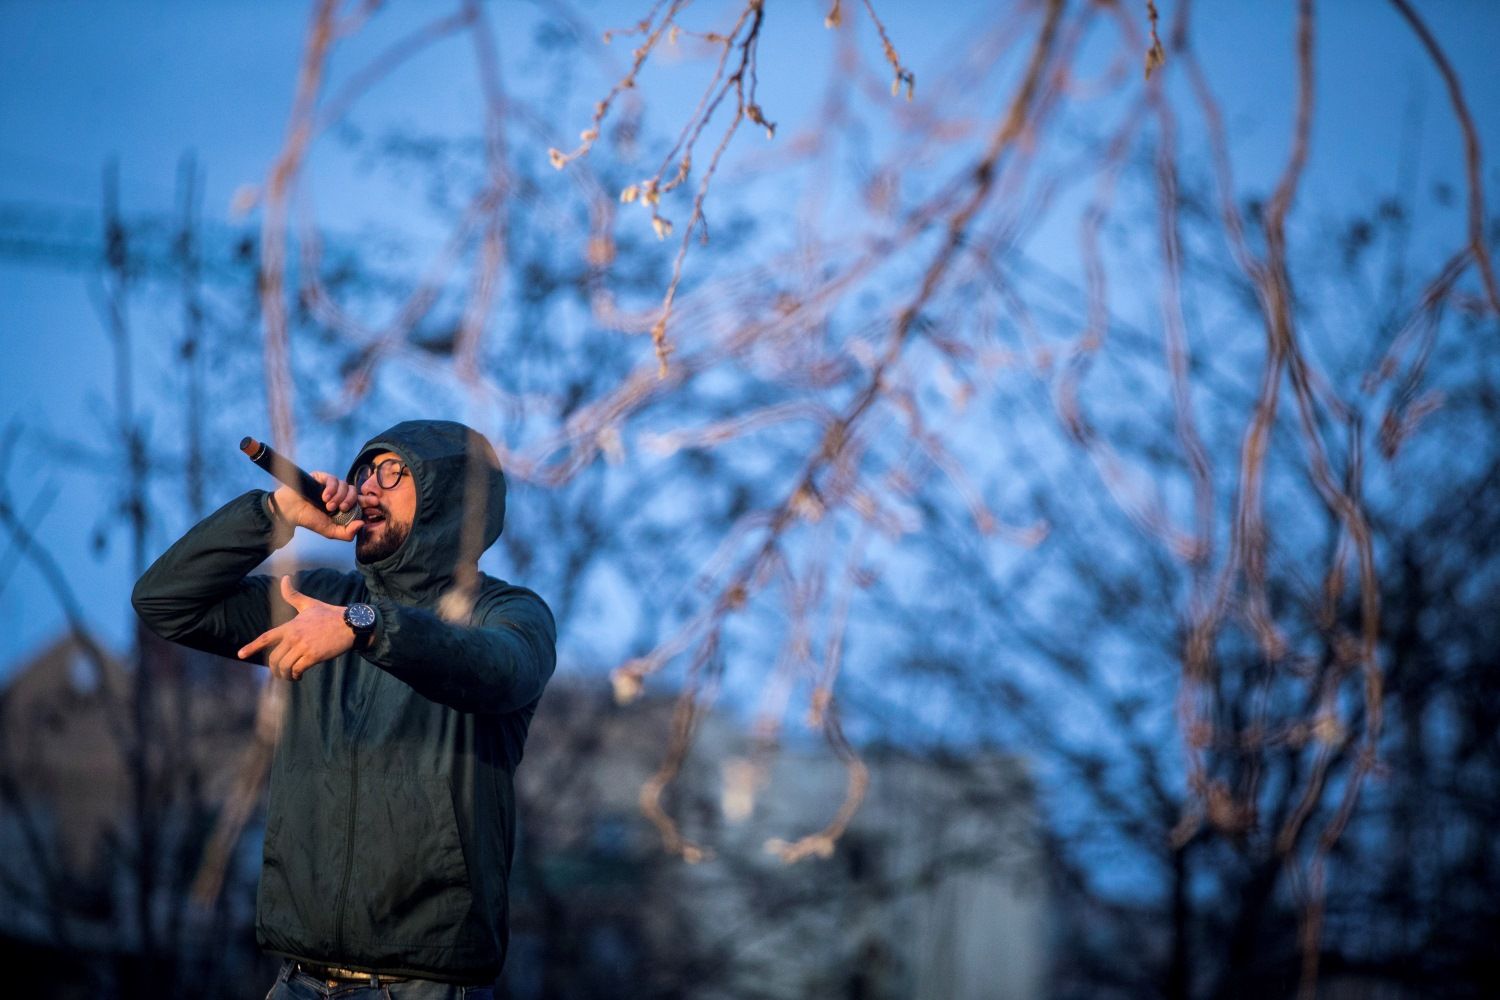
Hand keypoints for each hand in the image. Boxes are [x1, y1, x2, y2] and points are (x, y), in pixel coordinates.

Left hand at [237, 576, 354, 680]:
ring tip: (291, 677)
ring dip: (286, 675)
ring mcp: (303, 646)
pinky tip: (300, 676)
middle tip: (282, 674)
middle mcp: (294, 636)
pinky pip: (298, 669)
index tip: (240, 655)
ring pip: (284, 666)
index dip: (252, 646)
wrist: (350, 624)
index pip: (266, 637)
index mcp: (291, 626)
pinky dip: (296, 675)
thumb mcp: (309, 603)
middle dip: (275, 670)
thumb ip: (293, 595)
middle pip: (274, 658)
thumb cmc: (330, 614)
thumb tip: (284, 578)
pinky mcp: (314, 655)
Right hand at [269, 471, 362, 541]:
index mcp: (343, 505)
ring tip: (328, 506)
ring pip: (345, 485)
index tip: (375, 502)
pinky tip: (324, 497)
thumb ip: (346, 533)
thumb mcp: (330, 531)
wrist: (291, 511)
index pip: (360, 500)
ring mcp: (331, 485)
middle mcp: (339, 493)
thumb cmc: (310, 520)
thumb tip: (362, 524)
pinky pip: (333, 480)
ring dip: (339, 497)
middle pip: (354, 491)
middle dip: (351, 500)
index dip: (368, 500)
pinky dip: (331, 489)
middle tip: (342, 508)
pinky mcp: (322, 477)